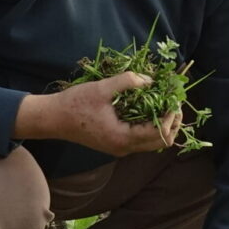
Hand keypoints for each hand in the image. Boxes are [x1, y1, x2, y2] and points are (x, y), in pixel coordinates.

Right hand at [14, 71, 182, 155]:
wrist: (53, 119)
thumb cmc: (74, 104)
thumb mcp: (101, 89)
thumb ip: (127, 81)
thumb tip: (150, 79)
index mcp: (122, 137)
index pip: (160, 132)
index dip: (171, 115)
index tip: (174, 98)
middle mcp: (124, 148)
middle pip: (161, 142)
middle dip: (173, 122)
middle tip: (175, 102)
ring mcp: (120, 148)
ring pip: (153, 142)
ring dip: (164, 125)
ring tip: (166, 104)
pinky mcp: (116, 144)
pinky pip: (142, 139)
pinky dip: (152, 126)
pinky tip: (150, 109)